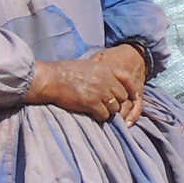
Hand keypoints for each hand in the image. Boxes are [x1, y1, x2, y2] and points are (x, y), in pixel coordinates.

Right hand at [27, 45, 147, 123]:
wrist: (51, 79)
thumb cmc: (65, 72)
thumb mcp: (88, 65)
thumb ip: (102, 72)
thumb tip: (108, 81)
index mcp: (105, 68)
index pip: (126, 79)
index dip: (131, 89)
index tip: (132, 97)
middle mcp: (106, 80)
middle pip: (122, 96)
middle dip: (115, 102)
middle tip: (105, 104)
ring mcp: (100, 92)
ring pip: (114, 108)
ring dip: (108, 111)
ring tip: (97, 109)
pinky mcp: (92, 103)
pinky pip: (104, 115)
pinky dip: (99, 116)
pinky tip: (92, 114)